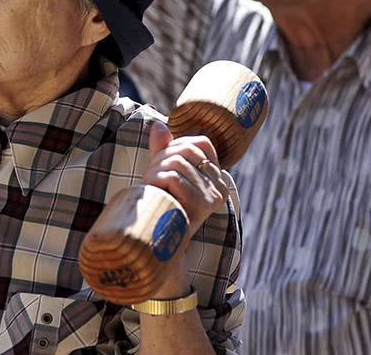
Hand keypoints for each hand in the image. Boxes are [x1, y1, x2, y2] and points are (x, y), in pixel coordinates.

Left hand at [142, 121, 229, 291]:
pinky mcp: (200, 206)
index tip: (164, 164)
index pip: (199, 143)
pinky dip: (156, 179)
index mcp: (216, 177)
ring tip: (150, 186)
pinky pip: (173, 177)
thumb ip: (163, 150)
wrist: (161, 246)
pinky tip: (152, 191)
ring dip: (155, 170)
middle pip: (184, 151)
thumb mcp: (163, 175)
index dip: (176, 146)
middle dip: (160, 158)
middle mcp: (220, 186)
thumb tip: (159, 126)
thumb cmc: (162, 207)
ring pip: (176, 162)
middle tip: (151, 178)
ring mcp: (212, 196)